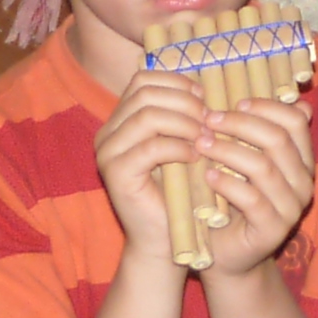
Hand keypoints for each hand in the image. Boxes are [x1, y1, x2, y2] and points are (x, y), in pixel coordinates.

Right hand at [91, 69, 208, 268]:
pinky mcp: (116, 174)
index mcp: (121, 120)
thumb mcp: (181, 144)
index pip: (143, 79)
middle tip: (209, 119)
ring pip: (147, 115)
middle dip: (183, 101)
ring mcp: (108, 153)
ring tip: (205, 137)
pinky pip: (151, 147)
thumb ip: (182, 116)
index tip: (204, 97)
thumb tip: (203, 86)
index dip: (176, 82)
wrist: (165, 238)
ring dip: (184, 122)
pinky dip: (179, 147)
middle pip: (144, 93)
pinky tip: (196, 155)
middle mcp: (107, 133)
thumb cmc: (178, 191)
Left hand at [193, 95, 317, 277]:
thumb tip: (249, 90)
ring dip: (228, 150)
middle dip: (240, 124)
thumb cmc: (232, 200)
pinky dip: (227, 183)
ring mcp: (291, 208)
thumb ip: (251, 134)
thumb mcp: (243, 162)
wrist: (228, 254)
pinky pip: (252, 199)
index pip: (296, 121)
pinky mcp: (273, 230)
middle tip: (208, 119)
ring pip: (264, 167)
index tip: (233, 102)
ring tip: (201, 143)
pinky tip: (207, 175)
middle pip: (278, 140)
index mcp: (302, 160)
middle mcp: (304, 183)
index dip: (265, 106)